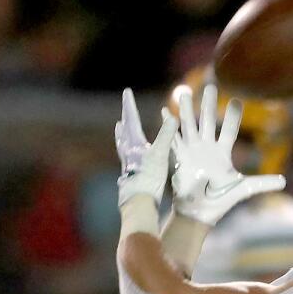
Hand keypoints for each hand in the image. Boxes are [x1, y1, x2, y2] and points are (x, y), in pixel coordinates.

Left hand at [115, 88, 175, 207]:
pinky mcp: (129, 174)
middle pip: (125, 130)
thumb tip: (173, 117)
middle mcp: (128, 151)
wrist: (138, 202)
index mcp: (134, 144)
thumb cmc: (149, 178)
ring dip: (122, 133)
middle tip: (124, 108)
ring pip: (122, 143)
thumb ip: (166, 136)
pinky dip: (126, 149)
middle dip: (126, 118)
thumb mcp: (161, 155)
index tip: (127, 92)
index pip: (131, 119)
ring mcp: (127, 163)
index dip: (129, 105)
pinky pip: (125, 156)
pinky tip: (128, 154)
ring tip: (119, 127)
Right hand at [170, 84, 284, 225]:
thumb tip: (284, 181)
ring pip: (189, 125)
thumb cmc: (220, 200)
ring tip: (184, 92)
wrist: (200, 212)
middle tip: (211, 86)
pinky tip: (165, 111)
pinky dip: (169, 125)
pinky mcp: (179, 158)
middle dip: (208, 104)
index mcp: (222, 153)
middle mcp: (206, 148)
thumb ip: (262, 182)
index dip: (232, 116)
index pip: (229, 130)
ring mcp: (192, 151)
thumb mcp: (244, 189)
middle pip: (207, 121)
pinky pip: (173, 138)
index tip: (237, 99)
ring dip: (186, 109)